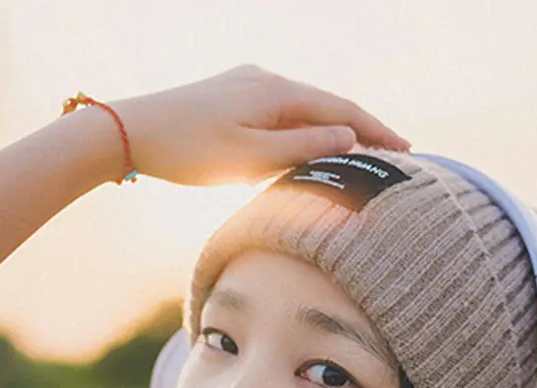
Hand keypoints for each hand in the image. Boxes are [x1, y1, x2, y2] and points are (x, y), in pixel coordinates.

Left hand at [111, 64, 409, 187]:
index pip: (342, 112)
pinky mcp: (229, 97)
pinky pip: (279, 112)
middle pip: (326, 106)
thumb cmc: (187, 150)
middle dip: (360, 131)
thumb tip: (347, 137)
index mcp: (277, 92)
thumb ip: (302, 147)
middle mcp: (266, 80)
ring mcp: (246, 85)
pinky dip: (302, 129)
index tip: (407, 151)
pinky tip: (306, 145)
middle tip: (392, 154)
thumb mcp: (250, 158)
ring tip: (358, 155)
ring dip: (331, 131)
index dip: (377, 132)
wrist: (130, 131)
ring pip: (302, 109)